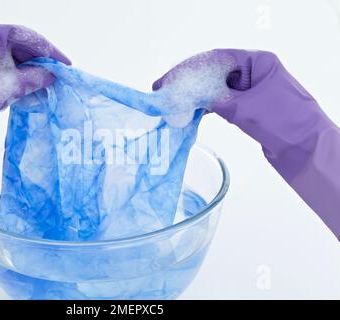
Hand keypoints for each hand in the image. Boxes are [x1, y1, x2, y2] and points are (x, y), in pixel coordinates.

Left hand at [0, 23, 70, 132]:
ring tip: (44, 87)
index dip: (48, 50)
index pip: (24, 35)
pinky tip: (25, 92)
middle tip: (57, 77)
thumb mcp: (6, 87)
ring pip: (7, 60)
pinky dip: (12, 79)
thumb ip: (33, 79)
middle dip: (38, 63)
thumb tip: (52, 75)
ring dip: (26, 73)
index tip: (64, 64)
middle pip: (16, 47)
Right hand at [154, 49, 339, 238]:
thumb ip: (217, 100)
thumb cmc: (285, 123)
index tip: (168, 80)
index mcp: (258, 62)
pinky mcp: (249, 106)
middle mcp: (254, 72)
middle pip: (214, 72)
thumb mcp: (246, 109)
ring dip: (195, 95)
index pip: (217, 59)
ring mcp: (251, 89)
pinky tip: (190, 112)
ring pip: (216, 88)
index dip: (189, 68)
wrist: (307, 150)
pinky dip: (206, 106)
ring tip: (172, 103)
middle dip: (188, 82)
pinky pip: (223, 102)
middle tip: (163, 91)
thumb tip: (189, 96)